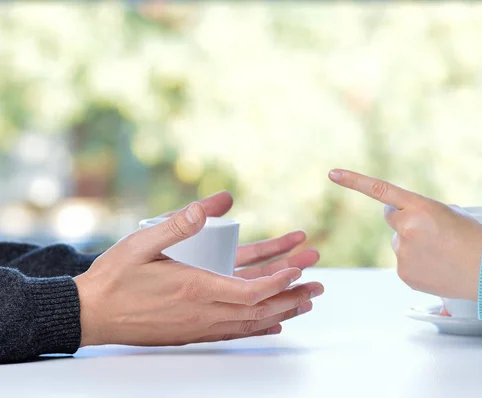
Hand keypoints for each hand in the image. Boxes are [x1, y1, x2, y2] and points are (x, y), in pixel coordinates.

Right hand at [74, 201, 323, 346]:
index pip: (252, 290)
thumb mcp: (145, 241)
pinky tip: (275, 324)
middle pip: (261, 308)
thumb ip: (184, 222)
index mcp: (196, 288)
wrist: (91, 314)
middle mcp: (204, 311)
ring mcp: (200, 325)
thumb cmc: (116, 277)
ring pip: (252, 321)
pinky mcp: (194, 331)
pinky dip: (259, 326)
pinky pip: (235, 331)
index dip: (281, 280)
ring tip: (308, 301)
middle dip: (293, 295)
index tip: (301, 268)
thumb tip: (220, 200)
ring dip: (282, 310)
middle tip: (319, 286)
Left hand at [328, 169, 481, 299]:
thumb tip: (405, 218)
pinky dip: (416, 263)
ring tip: (440, 253)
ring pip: (399, 241)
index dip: (354, 181)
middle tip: (430, 230)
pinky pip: (404, 262)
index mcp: (420, 207)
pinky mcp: (404, 274)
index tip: (332, 173)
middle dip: (404, 219)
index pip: (380, 190)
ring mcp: (403, 253)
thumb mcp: (451, 213)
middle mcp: (406, 228)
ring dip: (413, 243)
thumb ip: (422, 211)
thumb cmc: (475, 239)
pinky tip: (437, 266)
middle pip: (391, 217)